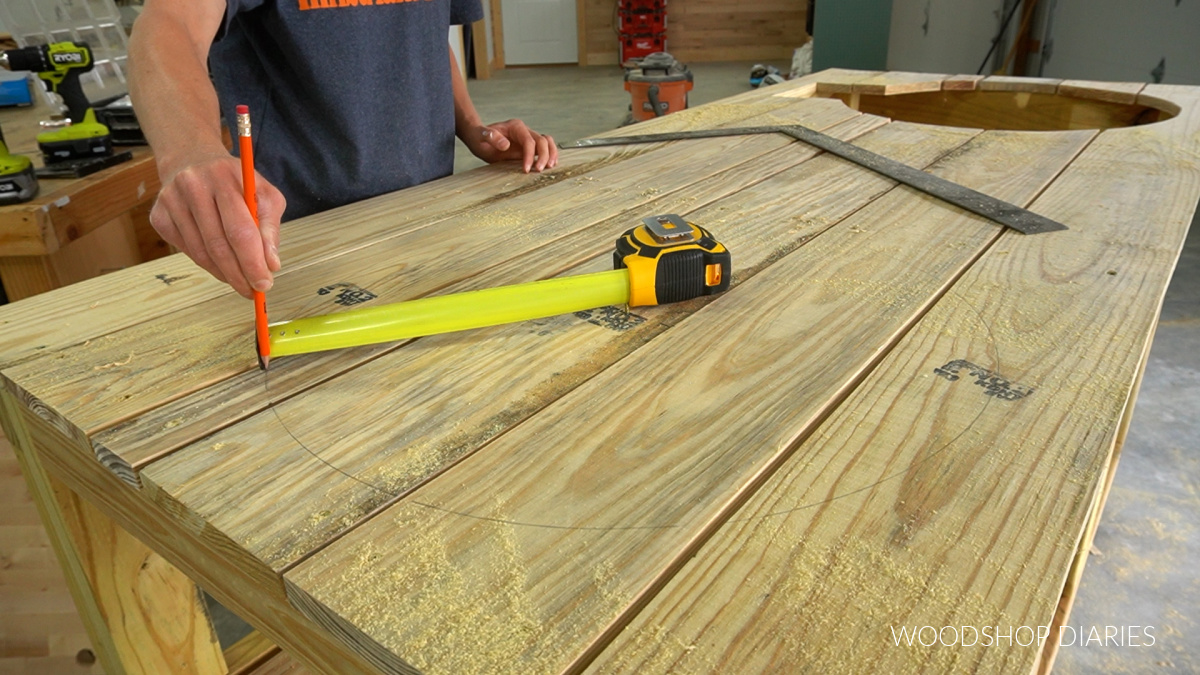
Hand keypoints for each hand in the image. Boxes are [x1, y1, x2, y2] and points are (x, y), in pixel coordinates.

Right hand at [149, 152, 284, 297]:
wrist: (192, 160)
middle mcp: (193, 186)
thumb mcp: (263, 193)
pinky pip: (187, 250)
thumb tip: (271, 264)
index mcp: (224, 178)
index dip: (253, 262)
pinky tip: (220, 264)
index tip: (265, 283)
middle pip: (218, 244)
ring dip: (224, 273)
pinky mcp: (159, 216)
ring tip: (240, 281)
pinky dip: (207, 264)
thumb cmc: (234, 181)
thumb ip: (270, 227)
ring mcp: (171, 201)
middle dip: (239, 274)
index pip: (240, 230)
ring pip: (201, 252)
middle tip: (253, 291)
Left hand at [463, 119, 557, 171]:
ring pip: (547, 142)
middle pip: (542, 140)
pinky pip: (544, 148)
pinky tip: (549, 165)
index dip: (529, 155)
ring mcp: (528, 138)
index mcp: (515, 127)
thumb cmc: (479, 137)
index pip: (528, 140)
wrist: (480, 138)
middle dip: (543, 156)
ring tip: (549, 167)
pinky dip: (549, 155)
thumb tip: (506, 145)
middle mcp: (525, 131)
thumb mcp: (481, 136)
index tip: (525, 169)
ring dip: (550, 154)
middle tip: (538, 170)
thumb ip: (491, 137)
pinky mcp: (529, 147)